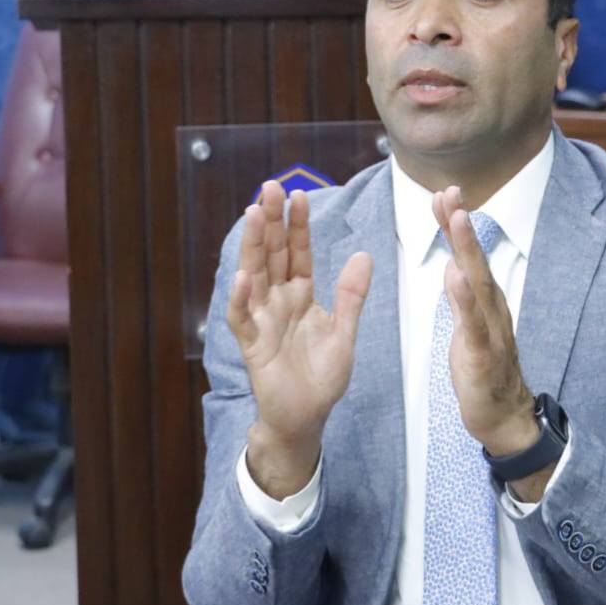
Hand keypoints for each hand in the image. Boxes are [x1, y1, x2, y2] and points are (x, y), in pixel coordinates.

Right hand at [228, 180, 371, 497]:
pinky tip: (244, 277)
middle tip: (270, 187)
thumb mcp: (345, 333)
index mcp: (301, 295)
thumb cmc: (322, 377)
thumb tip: (364, 254)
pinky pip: (243, 319)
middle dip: (270, 221)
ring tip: (252, 214)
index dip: (297, 225)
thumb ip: (351, 296)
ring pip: (254, 275)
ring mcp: (263, 320)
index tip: (300, 194)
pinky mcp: (253, 345)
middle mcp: (278, 301)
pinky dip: (242, 299)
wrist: (306, 418)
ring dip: (252, 246)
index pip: (298, 252)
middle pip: (272, 254)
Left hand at [432, 187, 538, 458]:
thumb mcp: (469, 327)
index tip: (443, 195)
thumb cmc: (485, 371)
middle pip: (475, 260)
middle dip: (461, 225)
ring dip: (467, 249)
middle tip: (450, 192)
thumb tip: (454, 264)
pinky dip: (464, 298)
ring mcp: (491, 329)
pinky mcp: (484, 354)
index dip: (455, 226)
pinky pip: (473, 322)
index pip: (468, 257)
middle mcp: (492, 308)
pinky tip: (454, 276)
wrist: (505, 417)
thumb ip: (462, 296)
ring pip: (478, 282)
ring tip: (457, 218)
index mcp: (485, 301)